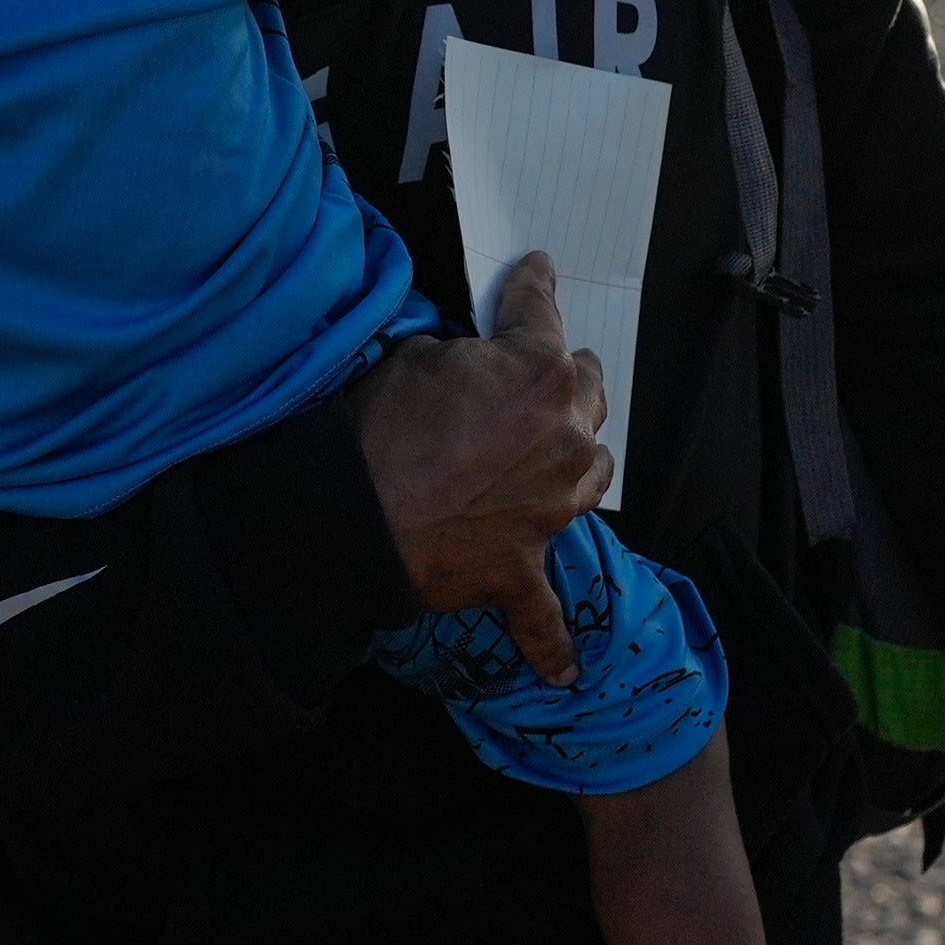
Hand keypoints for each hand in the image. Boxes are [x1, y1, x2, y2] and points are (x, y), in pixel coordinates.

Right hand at [350, 252, 606, 686]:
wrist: (351, 518)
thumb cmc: (377, 428)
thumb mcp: (414, 357)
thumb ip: (462, 357)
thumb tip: (472, 368)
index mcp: (539, 370)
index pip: (542, 311)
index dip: (535, 286)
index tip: (537, 271)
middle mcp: (565, 434)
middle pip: (589, 389)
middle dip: (566, 376)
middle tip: (539, 373)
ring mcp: (553, 505)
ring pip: (594, 469)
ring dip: (575, 456)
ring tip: (553, 455)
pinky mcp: (523, 568)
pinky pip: (545, 615)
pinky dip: (550, 643)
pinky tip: (563, 673)